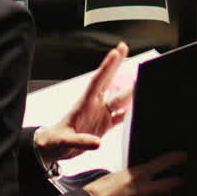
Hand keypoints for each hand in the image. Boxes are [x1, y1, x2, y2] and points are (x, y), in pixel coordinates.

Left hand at [34, 42, 133, 161]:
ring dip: (130, 90)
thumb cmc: (55, 141)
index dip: (107, 67)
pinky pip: (121, 116)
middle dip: (116, 64)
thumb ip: (80, 141)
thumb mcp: (65, 141)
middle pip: (109, 82)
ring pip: (119, 99)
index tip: (116, 52)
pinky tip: (139, 107)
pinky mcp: (104, 125)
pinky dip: (130, 112)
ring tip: (143, 78)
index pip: (97, 81)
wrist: (53, 148)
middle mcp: (94, 105)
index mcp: (84, 104)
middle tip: (123, 47)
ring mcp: (100, 114)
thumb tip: (97, 142)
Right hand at [82, 151, 186, 195]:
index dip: (175, 158)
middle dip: (177, 181)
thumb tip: (137, 176)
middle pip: (170, 184)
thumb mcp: (114, 176)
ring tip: (169, 194)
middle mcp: (144, 190)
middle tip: (181, 178)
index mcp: (136, 176)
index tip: (183, 156)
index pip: (161, 164)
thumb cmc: (97, 192)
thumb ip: (130, 176)